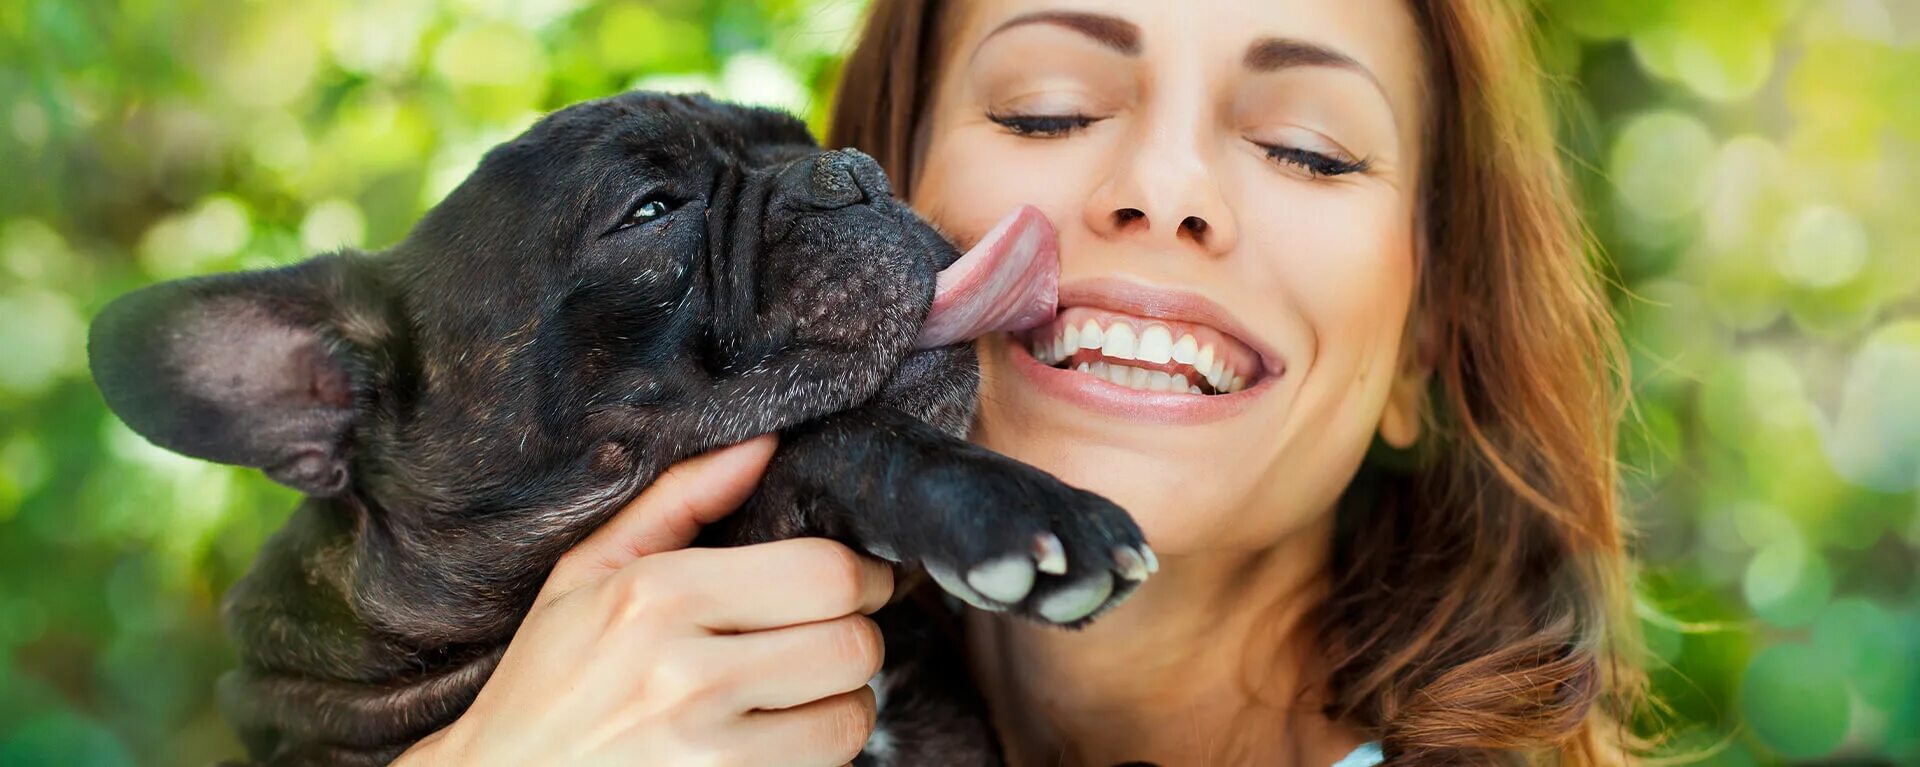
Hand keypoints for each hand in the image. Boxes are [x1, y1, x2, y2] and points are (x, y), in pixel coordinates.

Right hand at [397, 435, 894, 765]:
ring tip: (798, 691)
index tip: (857, 581)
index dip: (864, 574)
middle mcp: (685, 677)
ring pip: (851, 716)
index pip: (825, 573)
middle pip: (852, 645)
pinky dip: (817, 752)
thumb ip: (680, 500)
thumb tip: (765, 444)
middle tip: (828, 634)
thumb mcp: (587, 575)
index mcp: (658, 597)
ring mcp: (707, 754)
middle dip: (855, 635)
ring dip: (841, 701)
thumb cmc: (546, 680)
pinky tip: (775, 736)